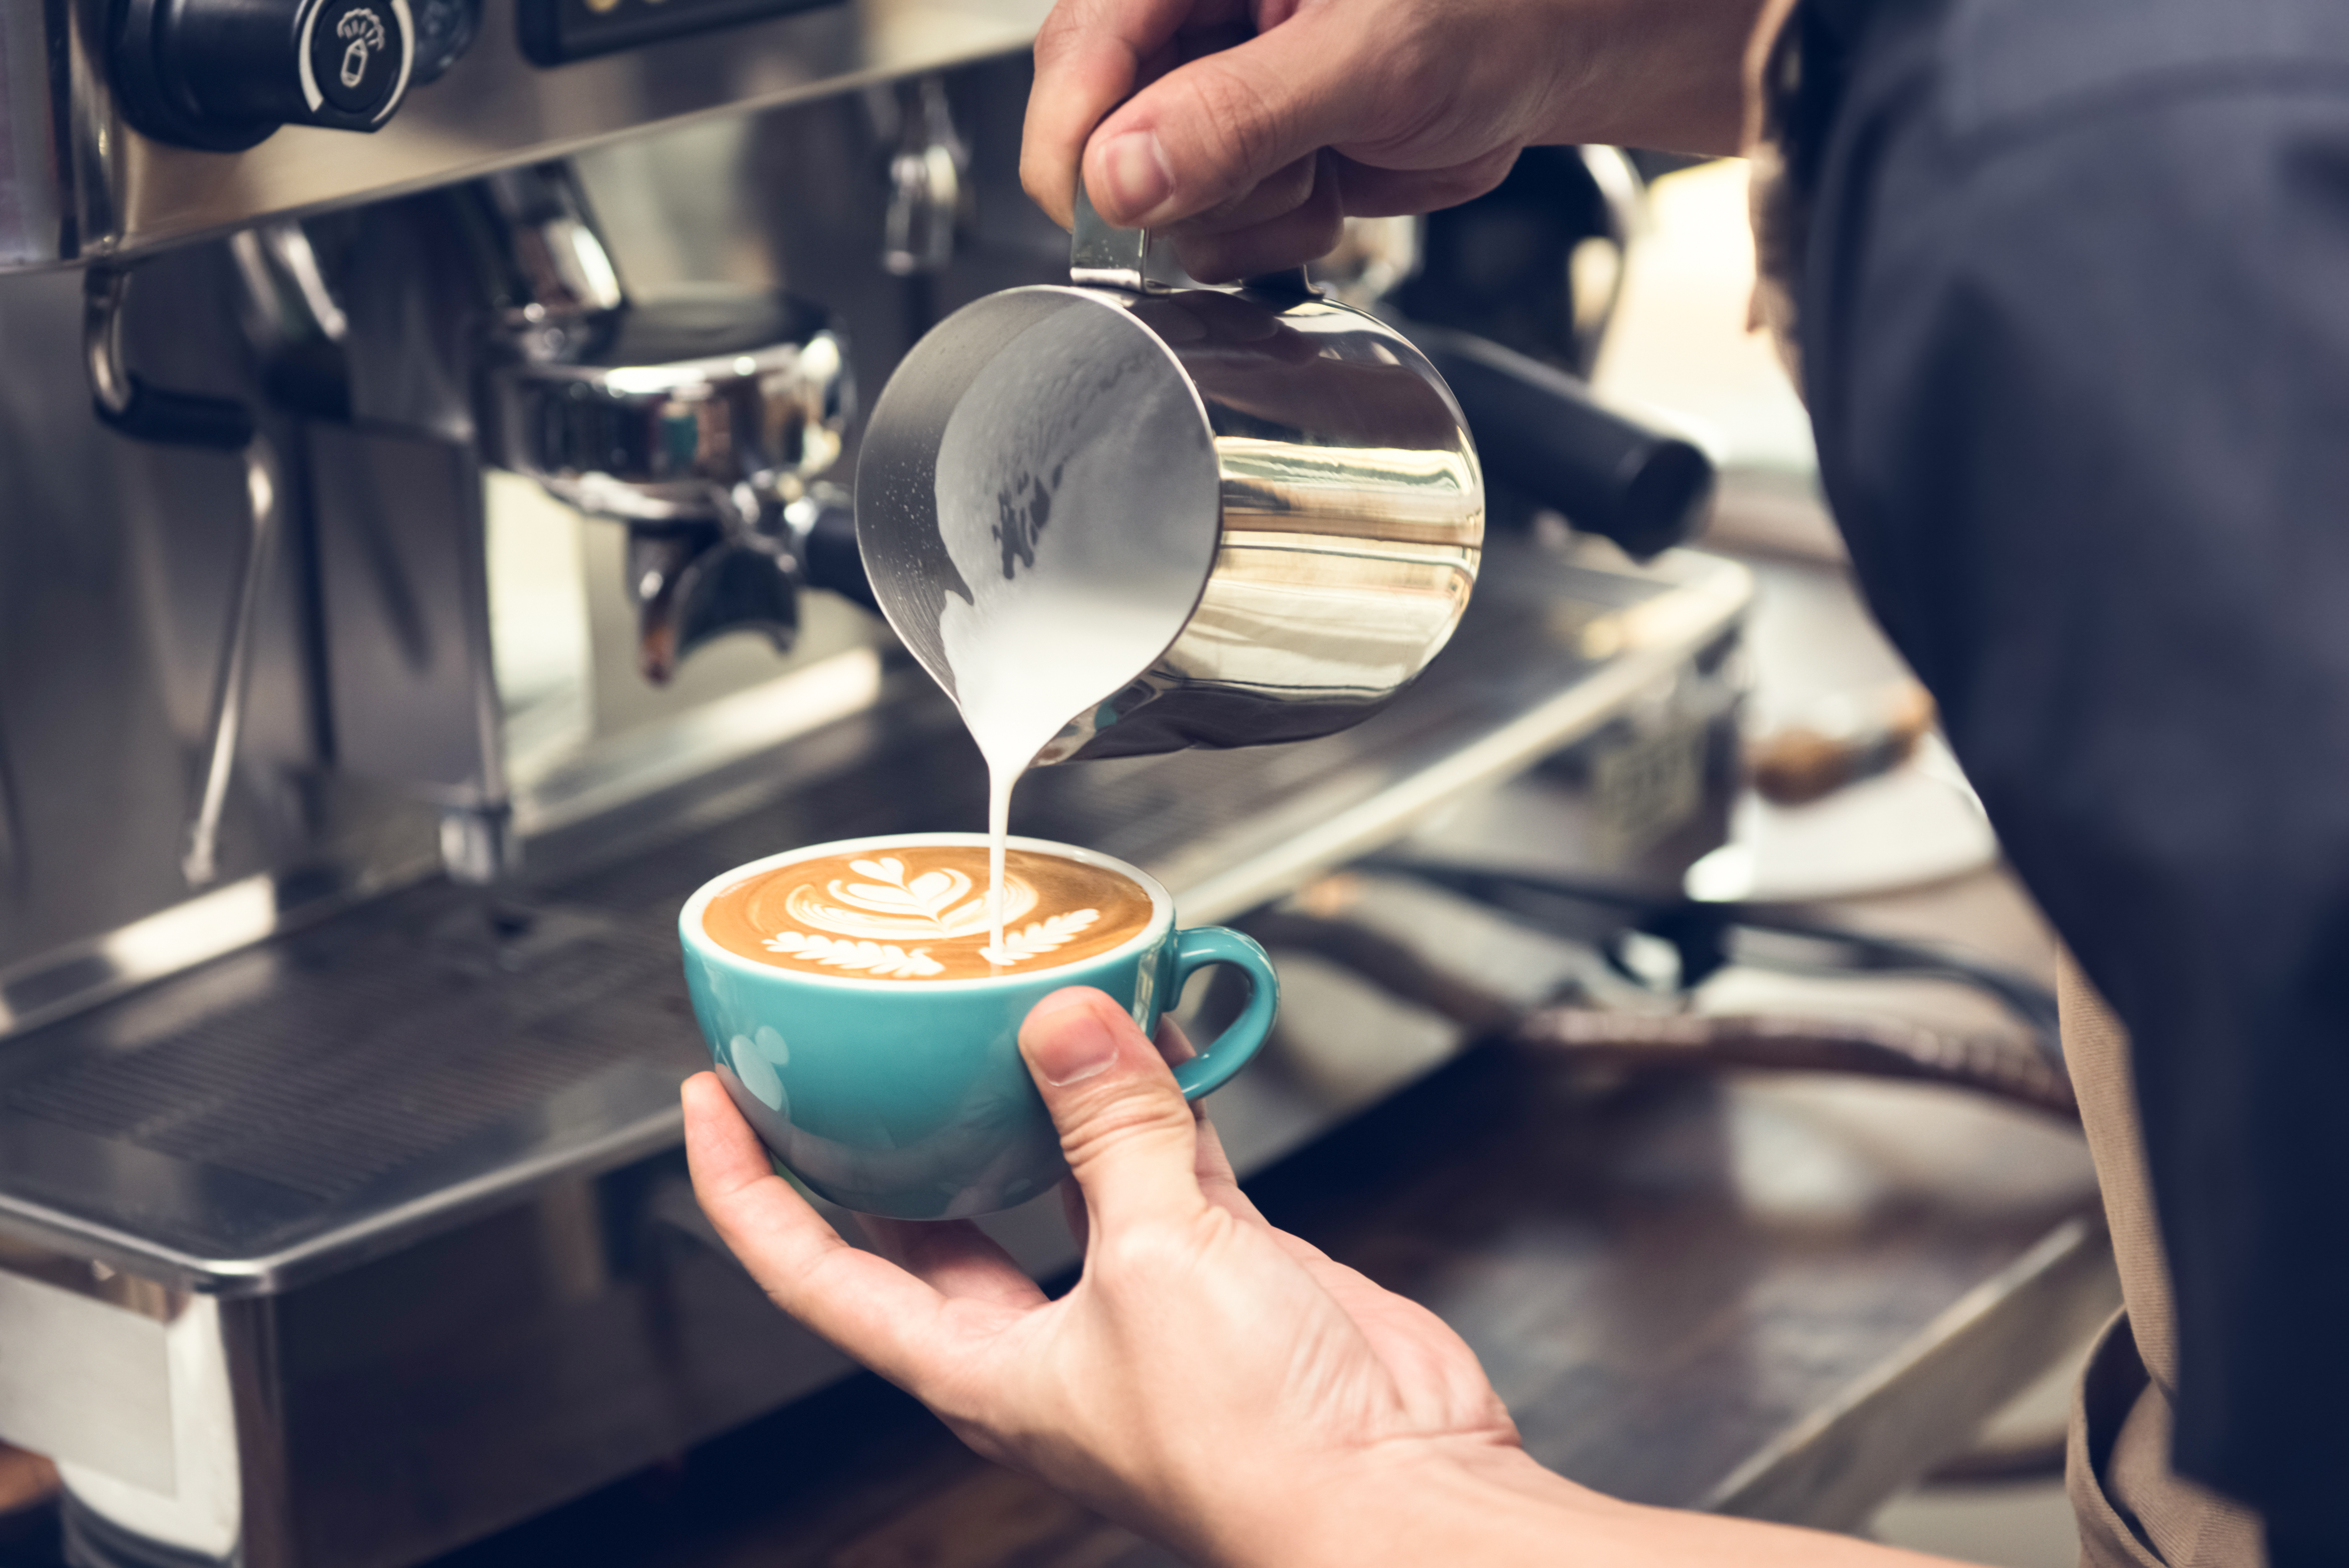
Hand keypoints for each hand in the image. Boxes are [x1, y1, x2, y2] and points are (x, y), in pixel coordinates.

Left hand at [682, 988, 1568, 1564]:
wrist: (1390, 1490)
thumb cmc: (1251, 1443)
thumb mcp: (1156, 1260)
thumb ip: (1111, 1130)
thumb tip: (1063, 1024)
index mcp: (977, 1367)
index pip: (815, 1273)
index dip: (748, 1188)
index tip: (710, 1099)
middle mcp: (1041, 1335)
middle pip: (928, 1218)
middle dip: (892, 1131)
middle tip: (861, 1037)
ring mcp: (1132, 1299)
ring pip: (1054, 1175)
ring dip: (1038, 1095)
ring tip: (1011, 1004)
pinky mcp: (1217, 1268)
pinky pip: (1163, 1162)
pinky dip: (1158, 1099)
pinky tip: (1152, 1033)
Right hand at [1020, 0, 1769, 280]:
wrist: (1563, 46)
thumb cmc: (1495, 8)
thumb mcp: (1371, 60)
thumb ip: (1237, 116)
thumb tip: (1120, 174)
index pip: (1075, 59)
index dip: (1080, 147)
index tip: (1117, 209)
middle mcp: (1187, 23)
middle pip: (1101, 142)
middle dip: (1192, 186)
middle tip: (1291, 164)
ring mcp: (1211, 95)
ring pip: (1155, 203)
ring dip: (1245, 216)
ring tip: (1327, 164)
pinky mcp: (1244, 155)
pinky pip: (1211, 232)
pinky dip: (1271, 234)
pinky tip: (1328, 184)